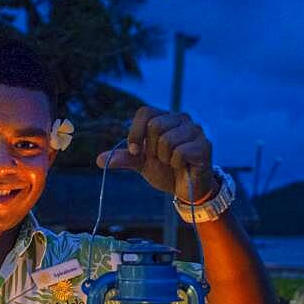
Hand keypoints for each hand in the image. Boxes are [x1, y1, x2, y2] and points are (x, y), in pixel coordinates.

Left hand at [96, 106, 215, 201]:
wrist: (186, 191)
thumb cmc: (166, 172)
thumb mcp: (141, 164)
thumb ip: (124, 158)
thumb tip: (98, 159)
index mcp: (165, 118)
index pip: (145, 112)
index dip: (135, 132)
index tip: (134, 151)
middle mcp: (182, 119)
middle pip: (155, 125)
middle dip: (152, 149)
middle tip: (161, 159)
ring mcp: (195, 130)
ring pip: (167, 140)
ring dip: (165, 159)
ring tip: (173, 163)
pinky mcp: (204, 145)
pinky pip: (180, 152)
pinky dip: (176, 164)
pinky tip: (183, 166)